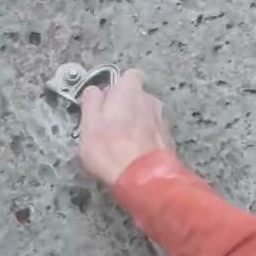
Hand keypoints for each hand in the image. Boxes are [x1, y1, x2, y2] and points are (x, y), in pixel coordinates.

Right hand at [79, 69, 172, 186]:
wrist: (143, 180)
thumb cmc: (112, 150)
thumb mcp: (88, 124)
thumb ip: (91, 101)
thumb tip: (94, 91)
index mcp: (129, 91)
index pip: (126, 75)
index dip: (113, 87)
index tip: (102, 102)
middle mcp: (149, 100)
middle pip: (135, 96)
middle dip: (123, 107)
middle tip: (107, 126)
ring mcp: (161, 120)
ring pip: (144, 115)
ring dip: (134, 124)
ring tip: (119, 144)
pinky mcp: (167, 139)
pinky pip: (151, 132)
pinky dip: (143, 139)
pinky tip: (132, 154)